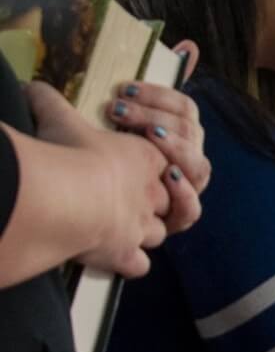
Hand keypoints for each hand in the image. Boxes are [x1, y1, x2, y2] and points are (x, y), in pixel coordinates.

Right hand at [25, 81, 168, 275]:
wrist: (64, 196)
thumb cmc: (66, 153)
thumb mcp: (57, 119)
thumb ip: (47, 101)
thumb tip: (30, 86)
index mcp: (147, 157)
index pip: (165, 159)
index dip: (154, 162)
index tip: (123, 164)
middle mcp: (153, 193)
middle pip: (167, 198)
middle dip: (153, 199)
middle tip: (123, 197)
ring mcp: (142, 227)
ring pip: (161, 232)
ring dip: (145, 231)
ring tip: (121, 226)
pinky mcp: (126, 255)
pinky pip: (141, 265)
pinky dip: (133, 263)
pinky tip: (118, 258)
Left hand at [99, 44, 208, 233]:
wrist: (88, 208)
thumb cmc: (106, 161)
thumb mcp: (122, 120)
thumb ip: (152, 86)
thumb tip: (189, 45)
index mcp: (181, 137)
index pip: (186, 109)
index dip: (160, 96)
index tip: (123, 88)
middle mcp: (189, 162)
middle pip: (191, 132)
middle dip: (156, 117)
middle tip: (117, 109)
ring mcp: (187, 190)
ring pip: (198, 167)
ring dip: (175, 148)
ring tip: (148, 136)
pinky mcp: (176, 218)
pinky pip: (192, 209)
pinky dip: (184, 194)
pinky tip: (167, 176)